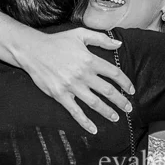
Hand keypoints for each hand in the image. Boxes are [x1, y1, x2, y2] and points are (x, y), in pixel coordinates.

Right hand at [14, 28, 133, 133]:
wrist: (32, 50)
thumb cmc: (56, 41)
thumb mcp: (79, 34)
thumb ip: (101, 38)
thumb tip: (119, 44)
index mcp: (89, 60)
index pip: (114, 73)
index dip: (126, 82)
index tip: (131, 89)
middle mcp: (83, 74)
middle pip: (108, 91)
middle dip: (121, 101)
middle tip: (128, 108)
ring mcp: (71, 86)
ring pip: (95, 103)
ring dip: (108, 112)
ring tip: (115, 118)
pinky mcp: (60, 95)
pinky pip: (75, 111)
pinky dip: (85, 122)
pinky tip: (93, 129)